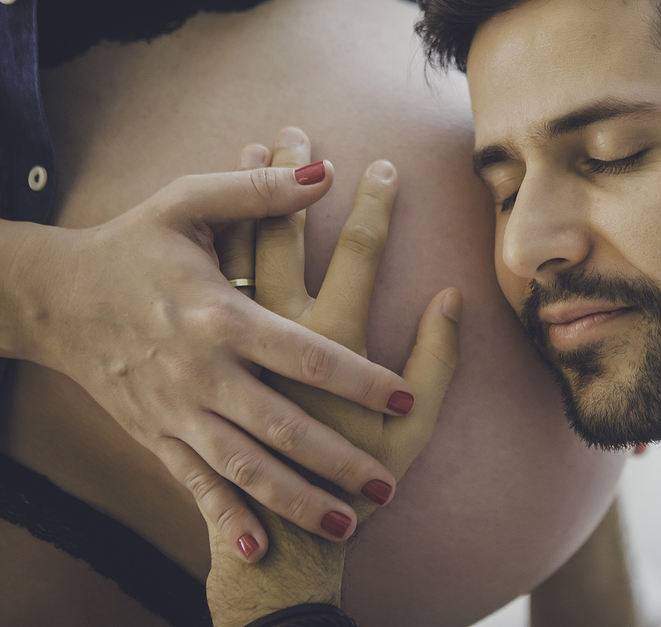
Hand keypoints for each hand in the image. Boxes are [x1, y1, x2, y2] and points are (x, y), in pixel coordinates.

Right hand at [11, 147, 415, 563]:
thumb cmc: (131, 245)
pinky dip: (222, 518)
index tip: (403, 397)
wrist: (54, 299)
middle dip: (337, 460)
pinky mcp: (156, 435)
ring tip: (343, 528)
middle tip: (387, 486)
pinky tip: (254, 549)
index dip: (359, 378)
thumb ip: (257, 194)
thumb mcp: (185, 203)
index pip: (307, 354)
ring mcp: (177, 411)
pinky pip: (193, 485)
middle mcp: (201, 372)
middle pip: (283, 426)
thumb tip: (326, 172)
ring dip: (293, 502)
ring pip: (243, 468)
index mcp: (220, 315)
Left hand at [204, 128, 459, 624]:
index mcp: (330, 342)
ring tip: (252, 146)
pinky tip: (220, 207)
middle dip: (293, 177)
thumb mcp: (416, 429)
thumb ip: (438, 360)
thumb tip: (452, 296)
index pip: (357, 252)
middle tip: (298, 125)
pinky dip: (214, 240)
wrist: (279, 537)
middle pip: (281, 234)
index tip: (382, 164)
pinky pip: (208, 285)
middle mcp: (275, 335)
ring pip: (234, 250)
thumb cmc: (360, 480)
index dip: (373, 204)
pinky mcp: (213, 359)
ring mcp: (236, 346)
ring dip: (243, 195)